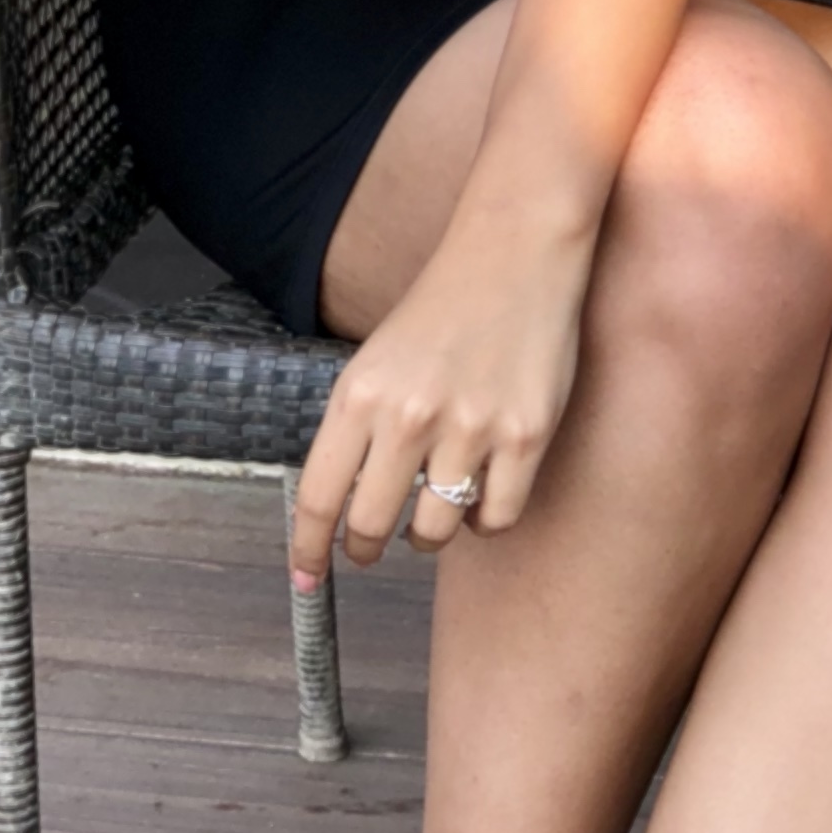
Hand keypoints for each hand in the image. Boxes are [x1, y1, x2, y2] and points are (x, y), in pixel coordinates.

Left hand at [291, 214, 588, 580]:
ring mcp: (470, 429)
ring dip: (427, 535)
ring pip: (434, 531)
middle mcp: (409, 416)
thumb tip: (341, 508)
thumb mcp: (376, 362)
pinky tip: (480, 496)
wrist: (516, 254)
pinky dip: (482, 522)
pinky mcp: (526, 437)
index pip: (319, 497)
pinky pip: (495, 519)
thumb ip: (358, 429)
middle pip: (370, 525)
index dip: (307, 549)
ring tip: (433, 508)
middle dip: (365, 548)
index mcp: (359, 395)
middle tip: (370, 547)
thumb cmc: (442, 310)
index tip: (305, 577)